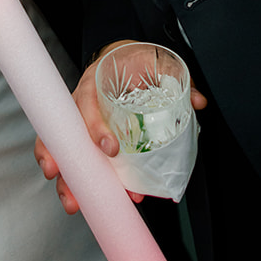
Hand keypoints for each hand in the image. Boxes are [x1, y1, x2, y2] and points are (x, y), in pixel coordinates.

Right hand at [34, 42, 207, 213]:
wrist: (120, 59)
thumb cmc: (130, 61)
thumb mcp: (150, 62)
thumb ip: (172, 80)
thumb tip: (197, 101)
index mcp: (94, 84)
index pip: (88, 104)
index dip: (95, 127)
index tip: (110, 149)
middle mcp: (81, 105)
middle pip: (64, 133)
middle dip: (63, 159)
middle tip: (66, 180)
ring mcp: (81, 123)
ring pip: (66, 151)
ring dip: (68, 178)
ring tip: (73, 201)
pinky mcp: (88, 139)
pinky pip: (78, 160)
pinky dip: (81, 179)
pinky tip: (89, 197)